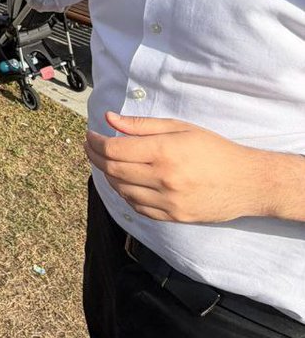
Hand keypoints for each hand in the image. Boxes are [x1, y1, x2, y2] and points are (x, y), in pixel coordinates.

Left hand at [85, 112, 271, 222]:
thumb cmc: (214, 149)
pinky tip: (125, 181)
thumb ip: (142, 125)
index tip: (90, 135)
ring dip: (108, 175)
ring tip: (107, 162)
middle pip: (113, 170)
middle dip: (95, 157)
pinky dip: (124, 193)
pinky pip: (137, 207)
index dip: (96, 142)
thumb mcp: (181, 128)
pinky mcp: (172, 217)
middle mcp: (164, 178)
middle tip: (90, 147)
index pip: (115, 150)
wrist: (247, 182)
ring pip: (121, 190)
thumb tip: (109, 119)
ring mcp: (168, 201)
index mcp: (165, 152)